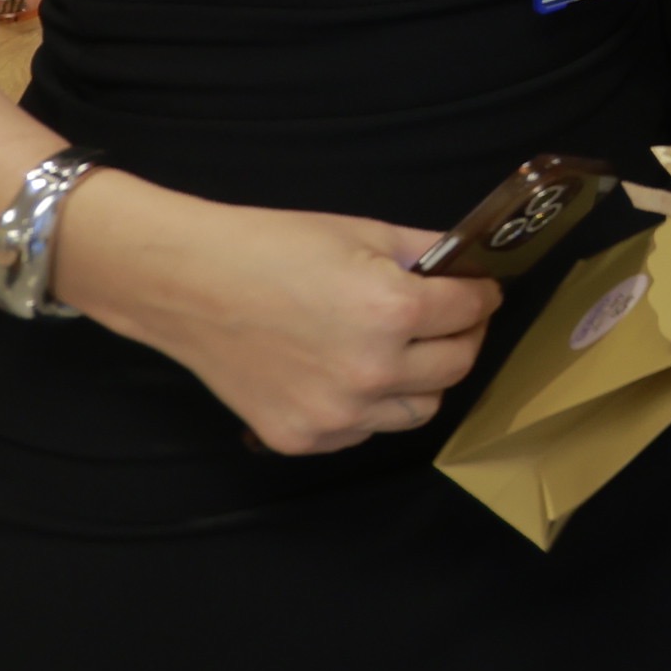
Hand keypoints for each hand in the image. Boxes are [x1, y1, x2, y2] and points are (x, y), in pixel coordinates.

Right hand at [56, 175, 497, 457]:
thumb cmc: (271, 247)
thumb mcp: (362, 232)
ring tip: (402, 350)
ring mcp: (336, 415)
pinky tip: (348, 374)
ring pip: (419, 410)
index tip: (480, 290)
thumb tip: (467, 266)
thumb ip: (425, 253)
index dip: (482, 295)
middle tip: (450, 319)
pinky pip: (365, 430)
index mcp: (392, 313)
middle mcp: (371, 373)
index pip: (471, 311)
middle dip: (462, 337)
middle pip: (456, 366)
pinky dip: (371, 406)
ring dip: (423, 380)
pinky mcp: (302, 439)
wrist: (188, 283)